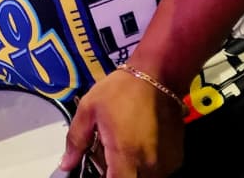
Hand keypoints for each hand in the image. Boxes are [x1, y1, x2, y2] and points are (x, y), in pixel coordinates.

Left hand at [60, 69, 184, 175]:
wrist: (157, 75)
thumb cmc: (122, 89)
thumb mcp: (89, 110)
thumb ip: (76, 141)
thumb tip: (67, 164)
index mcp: (125, 154)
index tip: (98, 170)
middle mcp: (149, 164)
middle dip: (116, 172)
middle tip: (107, 154)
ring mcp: (166, 163)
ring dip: (131, 169)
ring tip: (122, 145)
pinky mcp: (176, 158)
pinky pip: (157, 171)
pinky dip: (145, 165)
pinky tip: (137, 144)